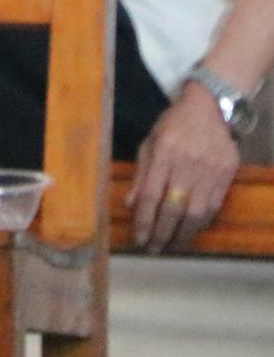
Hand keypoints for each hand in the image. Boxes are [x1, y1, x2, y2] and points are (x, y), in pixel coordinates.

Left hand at [127, 85, 241, 251]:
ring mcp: (211, 171)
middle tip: (153, 249)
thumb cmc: (172, 124)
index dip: (145, 220)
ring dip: (183, 233)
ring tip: (171, 245)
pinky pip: (214, 206)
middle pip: (175, 208)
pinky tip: (191, 230)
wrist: (208, 108)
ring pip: (197, 212)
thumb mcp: (149, 142)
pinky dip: (201, 222)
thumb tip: (130, 204)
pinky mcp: (227, 175)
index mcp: (164, 154)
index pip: (152, 195)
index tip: (139, 239)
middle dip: (163, 233)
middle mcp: (188, 164)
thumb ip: (142, 174)